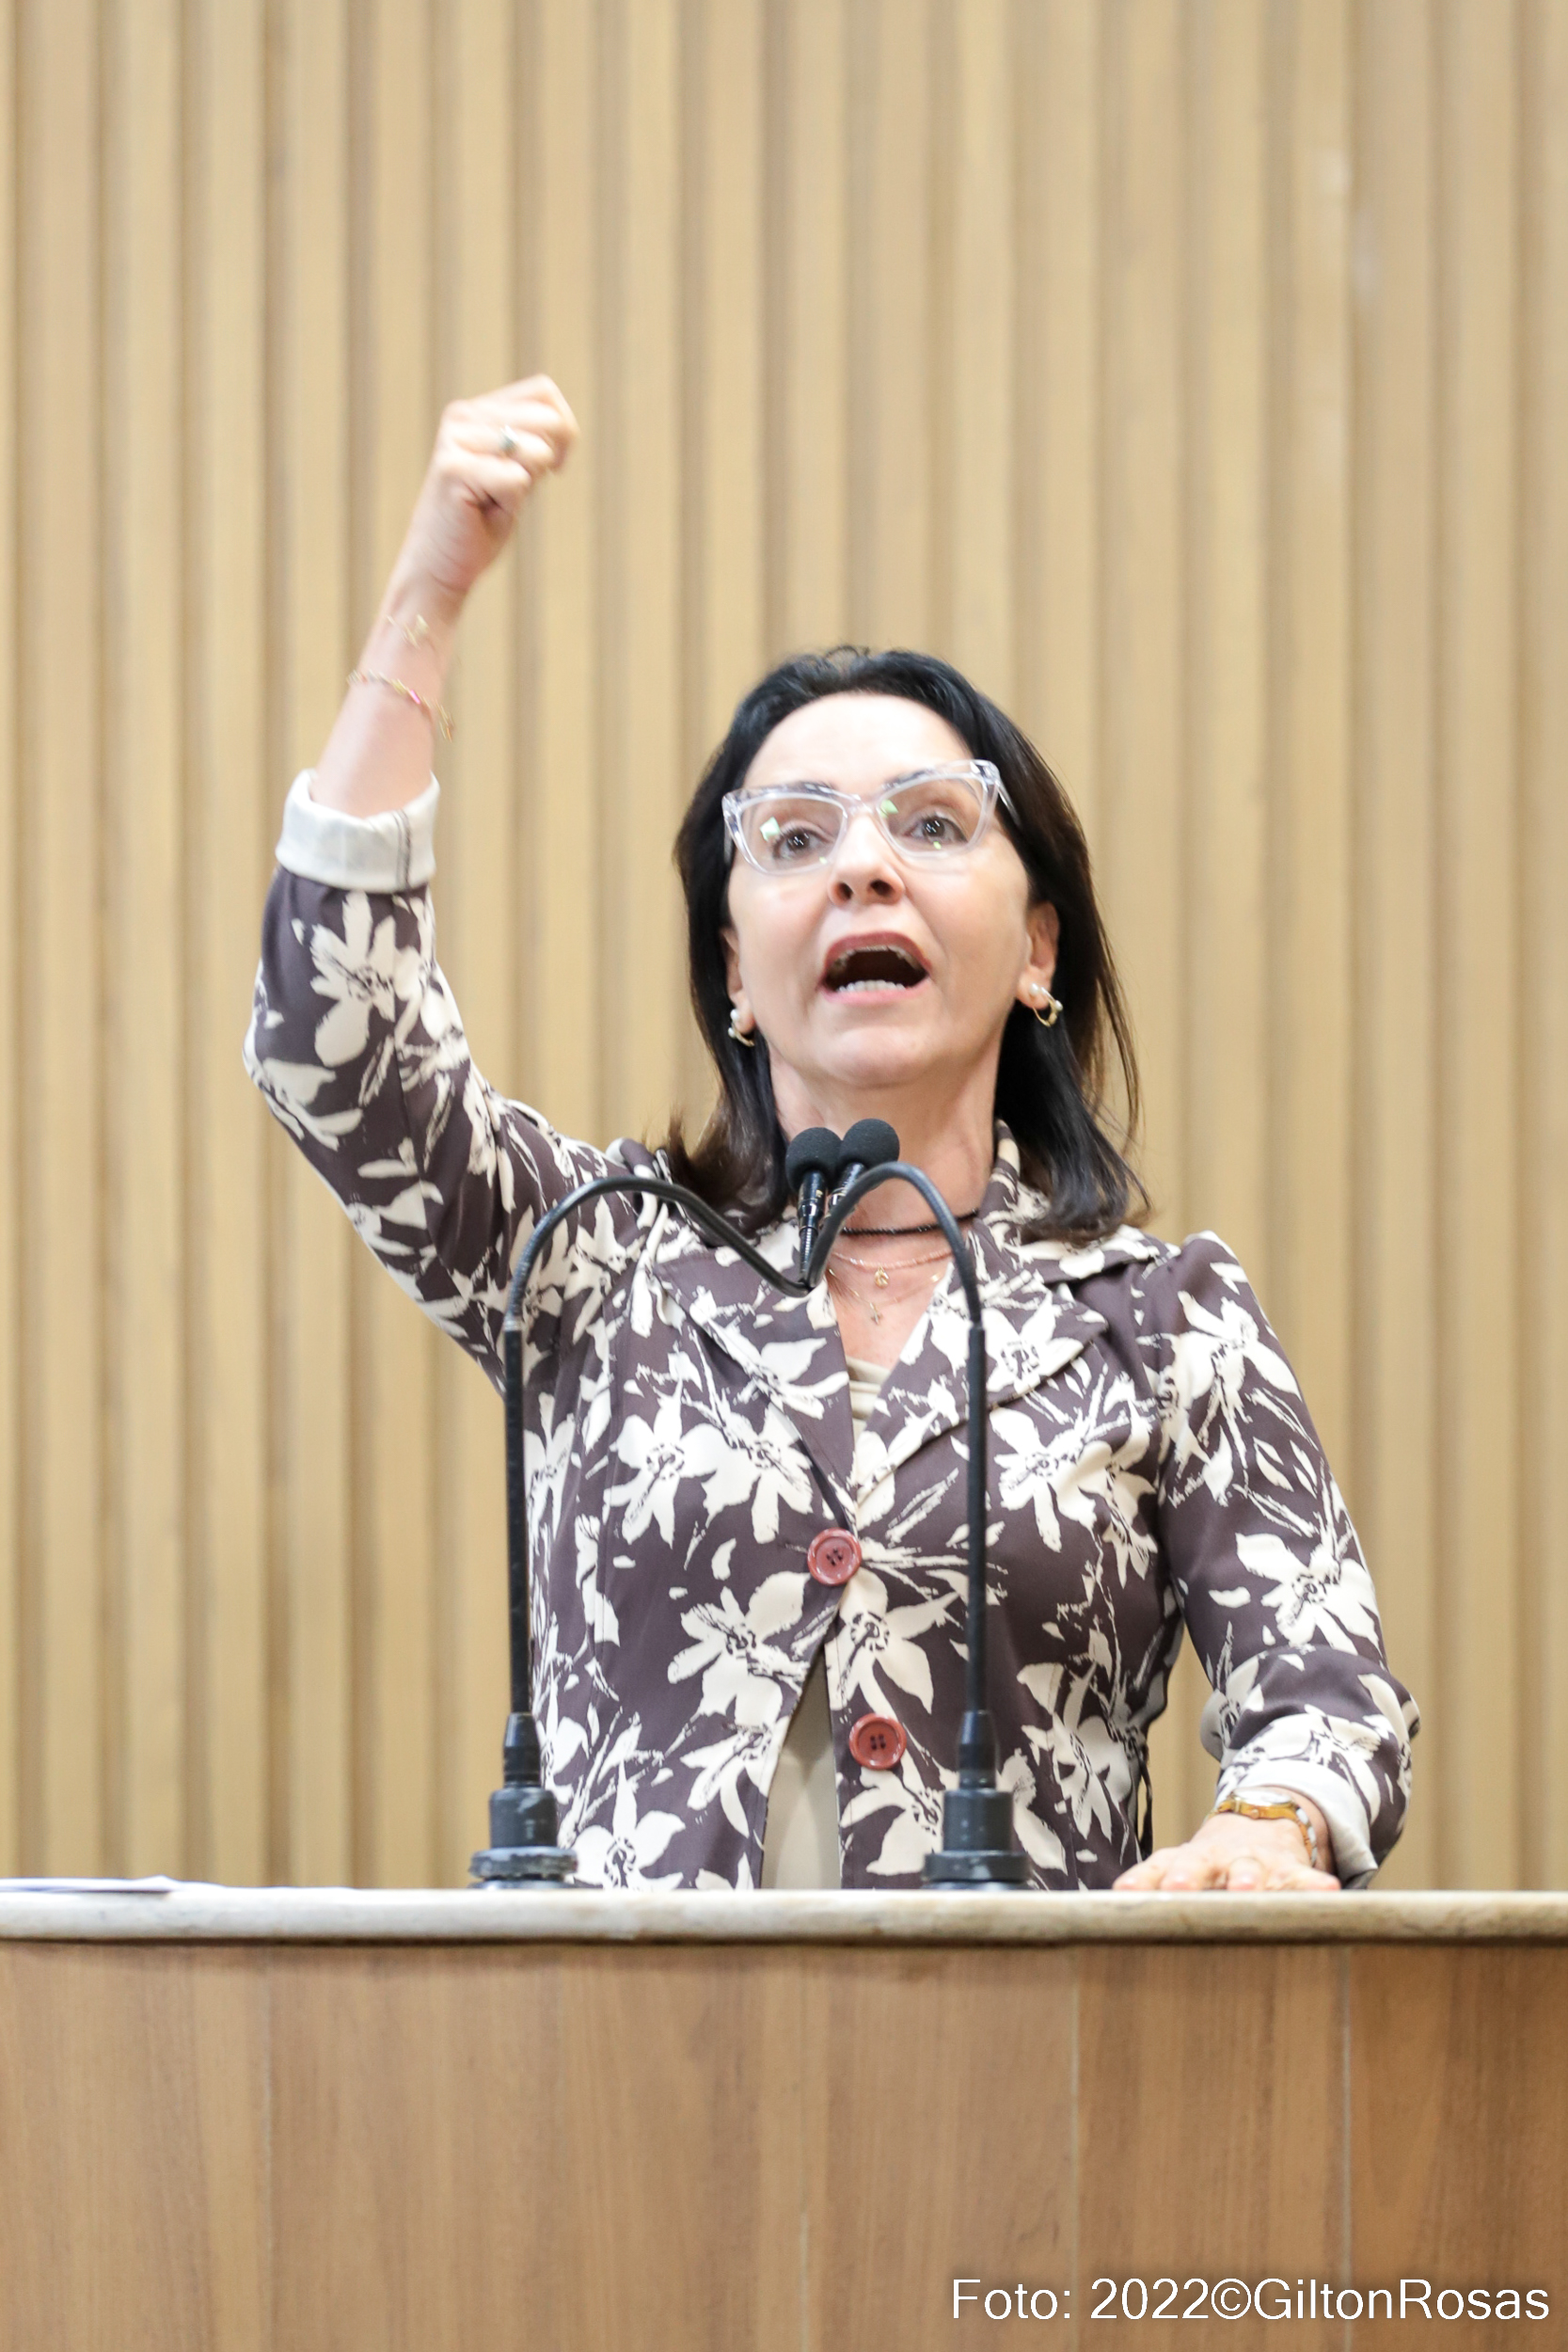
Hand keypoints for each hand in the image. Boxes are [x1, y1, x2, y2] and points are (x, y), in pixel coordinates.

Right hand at [391, 376, 577, 608]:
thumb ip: (532, 445)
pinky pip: (517, 479)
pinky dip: (512, 505)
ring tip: (492, 502)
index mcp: (475, 412)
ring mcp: (454, 440)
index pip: (544, 393)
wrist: (438, 569)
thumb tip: (562, 423)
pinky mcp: (453, 469)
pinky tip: (483, 513)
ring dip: (525, 487)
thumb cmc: (479, 525)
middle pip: (547, 419)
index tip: (555, 467)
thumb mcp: (514, 476)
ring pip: (535, 450)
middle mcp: (462, 417)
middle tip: (518, 491)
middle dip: (549, 462)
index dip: (564, 430)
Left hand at [1112, 1808, 1339, 1892]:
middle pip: (1198, 1864)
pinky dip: (1314, 1886)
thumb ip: (1149, 1891)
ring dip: (1247, 1878)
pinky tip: (1327, 1893)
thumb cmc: (1206, 1864)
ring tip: (1246, 1887)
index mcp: (1184, 1862)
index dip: (1143, 1881)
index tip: (1127, 1894)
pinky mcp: (1290, 1871)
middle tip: (1179, 1889)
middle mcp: (1216, 1859)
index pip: (1157, 1868)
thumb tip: (1102, 1915)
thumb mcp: (1177, 1871)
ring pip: (1249, 1869)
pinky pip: (1303, 1879)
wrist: (1256, 1824)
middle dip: (1189, 1877)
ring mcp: (1254, 1862)